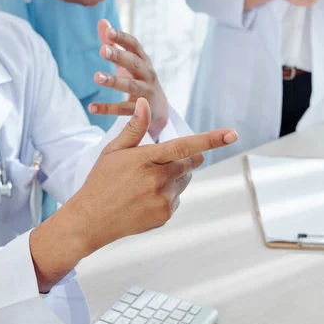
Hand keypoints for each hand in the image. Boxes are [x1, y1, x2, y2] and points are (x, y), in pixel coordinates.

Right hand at [30, 99, 237, 291]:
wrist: (91, 220)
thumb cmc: (101, 181)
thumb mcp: (113, 151)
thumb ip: (134, 128)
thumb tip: (144, 103)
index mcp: (146, 159)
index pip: (184, 145)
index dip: (211, 139)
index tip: (232, 134)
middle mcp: (159, 180)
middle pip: (192, 161)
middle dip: (185, 156)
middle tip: (162, 160)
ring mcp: (164, 199)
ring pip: (185, 179)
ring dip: (176, 176)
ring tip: (147, 182)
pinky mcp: (166, 214)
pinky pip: (178, 197)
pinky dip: (168, 193)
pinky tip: (145, 197)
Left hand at [89, 19, 168, 139]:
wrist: (158, 109)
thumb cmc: (139, 78)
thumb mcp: (129, 61)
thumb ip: (114, 43)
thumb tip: (102, 21)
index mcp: (143, 60)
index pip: (134, 45)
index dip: (122, 38)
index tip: (108, 31)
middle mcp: (147, 75)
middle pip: (134, 63)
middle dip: (120, 56)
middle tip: (102, 50)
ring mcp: (146, 93)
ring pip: (131, 86)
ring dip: (114, 81)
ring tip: (97, 76)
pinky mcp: (142, 111)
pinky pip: (123, 109)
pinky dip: (108, 109)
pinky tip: (91, 107)